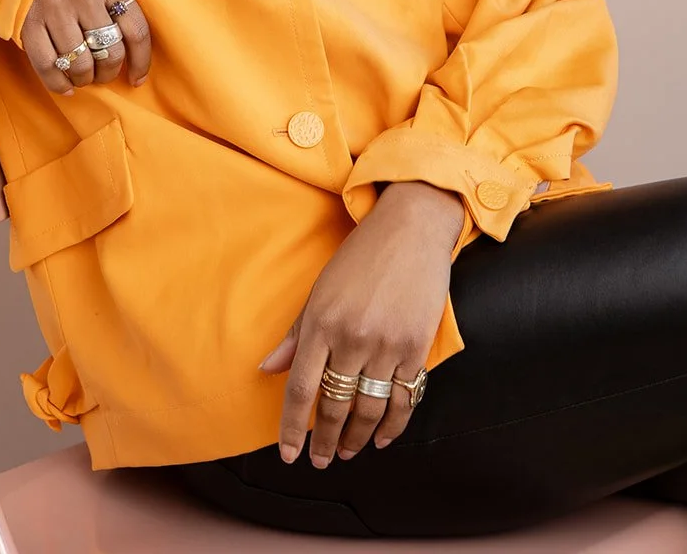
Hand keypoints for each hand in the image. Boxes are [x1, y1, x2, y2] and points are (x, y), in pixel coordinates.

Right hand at [20, 0, 151, 95]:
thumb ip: (117, 0)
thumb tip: (131, 48)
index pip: (137, 30)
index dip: (141, 61)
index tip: (137, 78)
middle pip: (111, 51)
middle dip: (109, 72)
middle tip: (104, 74)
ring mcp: (55, 9)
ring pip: (81, 63)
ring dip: (86, 78)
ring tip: (84, 77)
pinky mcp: (29, 21)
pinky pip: (47, 64)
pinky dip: (58, 83)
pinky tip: (65, 86)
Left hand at [259, 181, 462, 467]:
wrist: (411, 226)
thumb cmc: (361, 255)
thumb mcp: (320, 289)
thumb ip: (297, 334)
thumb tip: (269, 369)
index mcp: (321, 322)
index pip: (300, 389)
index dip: (292, 428)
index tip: (289, 454)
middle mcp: (352, 337)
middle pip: (334, 406)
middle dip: (324, 440)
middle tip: (321, 460)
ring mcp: (387, 344)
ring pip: (369, 410)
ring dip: (356, 438)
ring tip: (347, 451)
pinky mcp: (417, 346)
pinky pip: (404, 399)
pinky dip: (393, 426)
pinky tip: (382, 438)